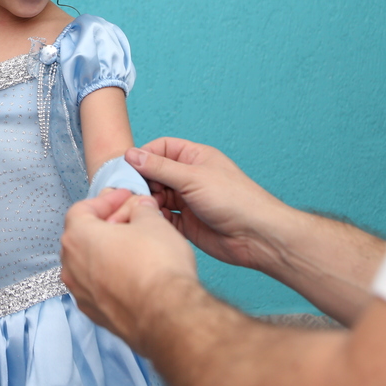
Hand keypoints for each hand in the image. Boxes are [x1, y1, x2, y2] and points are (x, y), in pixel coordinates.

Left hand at [60, 189, 195, 351]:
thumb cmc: (156, 266)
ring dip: (108, 251)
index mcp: (77, 237)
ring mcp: (81, 293)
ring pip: (89, 263)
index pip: (83, 209)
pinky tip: (133, 273)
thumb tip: (141, 208)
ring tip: (134, 245)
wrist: (167, 315)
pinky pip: (98, 287)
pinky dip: (111, 276)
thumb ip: (142, 209)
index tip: (126, 196)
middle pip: (83, 236)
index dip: (107, 199)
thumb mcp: (153, 222)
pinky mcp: (96, 314)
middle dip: (107, 224)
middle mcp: (71, 266)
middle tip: (130, 217)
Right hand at [127, 137, 289, 270]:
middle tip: (135, 191)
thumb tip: (131, 154)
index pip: (161, 148)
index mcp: (195, 158)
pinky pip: (164, 218)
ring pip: (158, 196)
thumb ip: (160, 167)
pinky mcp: (187, 224)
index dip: (144, 156)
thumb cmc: (235, 200)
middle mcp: (190, 178)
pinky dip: (157, 218)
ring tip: (146, 207)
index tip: (128, 167)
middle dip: (144, 182)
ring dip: (150, 201)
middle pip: (155, 174)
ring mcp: (188, 201)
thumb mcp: (192, 177)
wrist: (257, 236)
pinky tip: (156, 221)